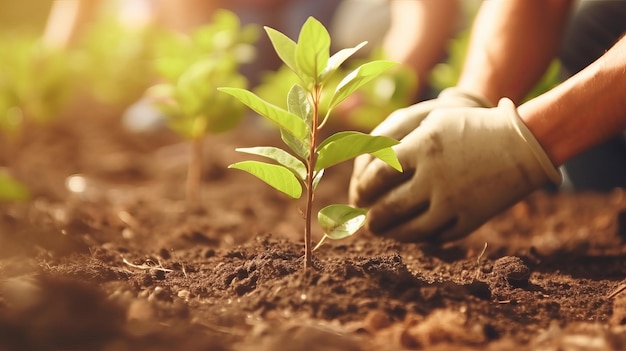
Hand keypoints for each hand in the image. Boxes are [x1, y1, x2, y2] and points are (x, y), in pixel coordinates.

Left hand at [350, 98, 561, 241]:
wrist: (523, 145)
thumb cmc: (470, 128)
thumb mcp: (433, 122)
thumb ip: (398, 141)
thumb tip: (364, 164)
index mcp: (423, 148)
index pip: (378, 176)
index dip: (363, 189)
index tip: (359, 194)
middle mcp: (436, 177)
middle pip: (389, 208)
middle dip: (372, 218)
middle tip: (367, 220)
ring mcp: (454, 201)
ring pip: (410, 230)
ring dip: (391, 233)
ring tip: (382, 231)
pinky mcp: (469, 219)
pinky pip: (436, 236)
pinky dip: (419, 237)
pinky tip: (410, 233)